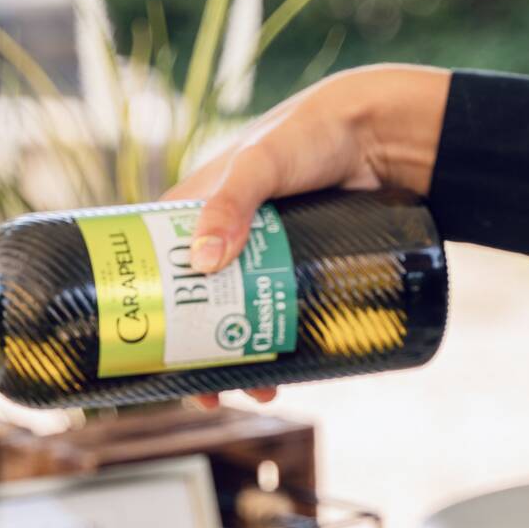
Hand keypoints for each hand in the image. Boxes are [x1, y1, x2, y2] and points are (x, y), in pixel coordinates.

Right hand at [164, 64, 450, 402]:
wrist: (378, 133)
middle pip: (196, 308)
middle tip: (209, 394)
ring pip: (239, 318)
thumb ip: (230, 203)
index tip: (150, 357)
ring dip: (242, 359)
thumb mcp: (260, 163)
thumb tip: (202, 264)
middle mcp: (220, 236)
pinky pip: (278, 313)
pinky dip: (277, 344)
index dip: (149, 314)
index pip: (155, 269)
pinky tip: (289, 372)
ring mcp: (260, 256)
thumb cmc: (308, 132)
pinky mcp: (297, 267)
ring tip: (263, 391)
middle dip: (199, 355)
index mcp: (191, 210)